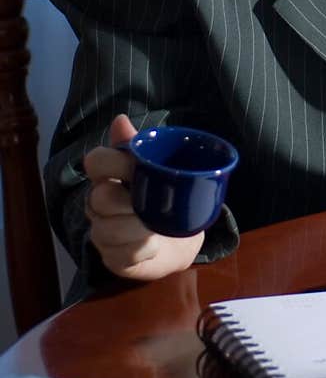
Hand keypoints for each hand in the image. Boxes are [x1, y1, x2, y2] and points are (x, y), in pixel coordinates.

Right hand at [83, 114, 204, 280]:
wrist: (179, 239)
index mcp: (108, 177)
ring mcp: (102, 232)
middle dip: (129, 201)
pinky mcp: (113, 259)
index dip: (113, 163)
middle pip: (99, 198)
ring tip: (156, 227)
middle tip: (153, 203)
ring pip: (107, 229)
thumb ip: (141, 145)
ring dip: (137, 228)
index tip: (138, 167)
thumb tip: (120, 119)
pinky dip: (142, 249)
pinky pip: (121, 255)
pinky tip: (152, 245)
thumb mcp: (159, 170)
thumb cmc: (163, 198)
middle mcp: (97, 204)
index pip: (94, 162)